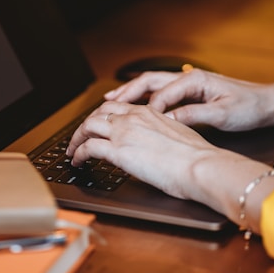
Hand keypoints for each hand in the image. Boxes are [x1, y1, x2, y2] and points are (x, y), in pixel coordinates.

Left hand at [66, 100, 223, 199]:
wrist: (200, 165)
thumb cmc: (197, 157)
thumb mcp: (176, 134)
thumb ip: (159, 133)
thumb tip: (154, 143)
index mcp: (147, 112)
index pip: (116, 107)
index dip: (101, 115)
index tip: (96, 124)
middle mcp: (132, 118)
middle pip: (97, 113)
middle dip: (85, 125)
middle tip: (79, 137)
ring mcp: (123, 133)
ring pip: (87, 126)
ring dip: (76, 138)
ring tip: (73, 150)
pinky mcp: (118, 151)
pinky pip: (88, 148)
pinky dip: (78, 153)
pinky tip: (77, 161)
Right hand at [104, 69, 273, 132]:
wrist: (270, 103)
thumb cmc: (250, 106)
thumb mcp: (224, 114)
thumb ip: (194, 114)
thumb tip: (169, 119)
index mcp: (194, 79)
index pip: (161, 93)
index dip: (144, 109)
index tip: (130, 123)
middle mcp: (187, 77)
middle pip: (148, 82)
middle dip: (126, 92)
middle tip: (106, 103)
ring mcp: (187, 83)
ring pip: (151, 85)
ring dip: (131, 92)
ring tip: (111, 100)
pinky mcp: (190, 92)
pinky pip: (160, 92)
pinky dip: (143, 98)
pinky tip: (135, 106)